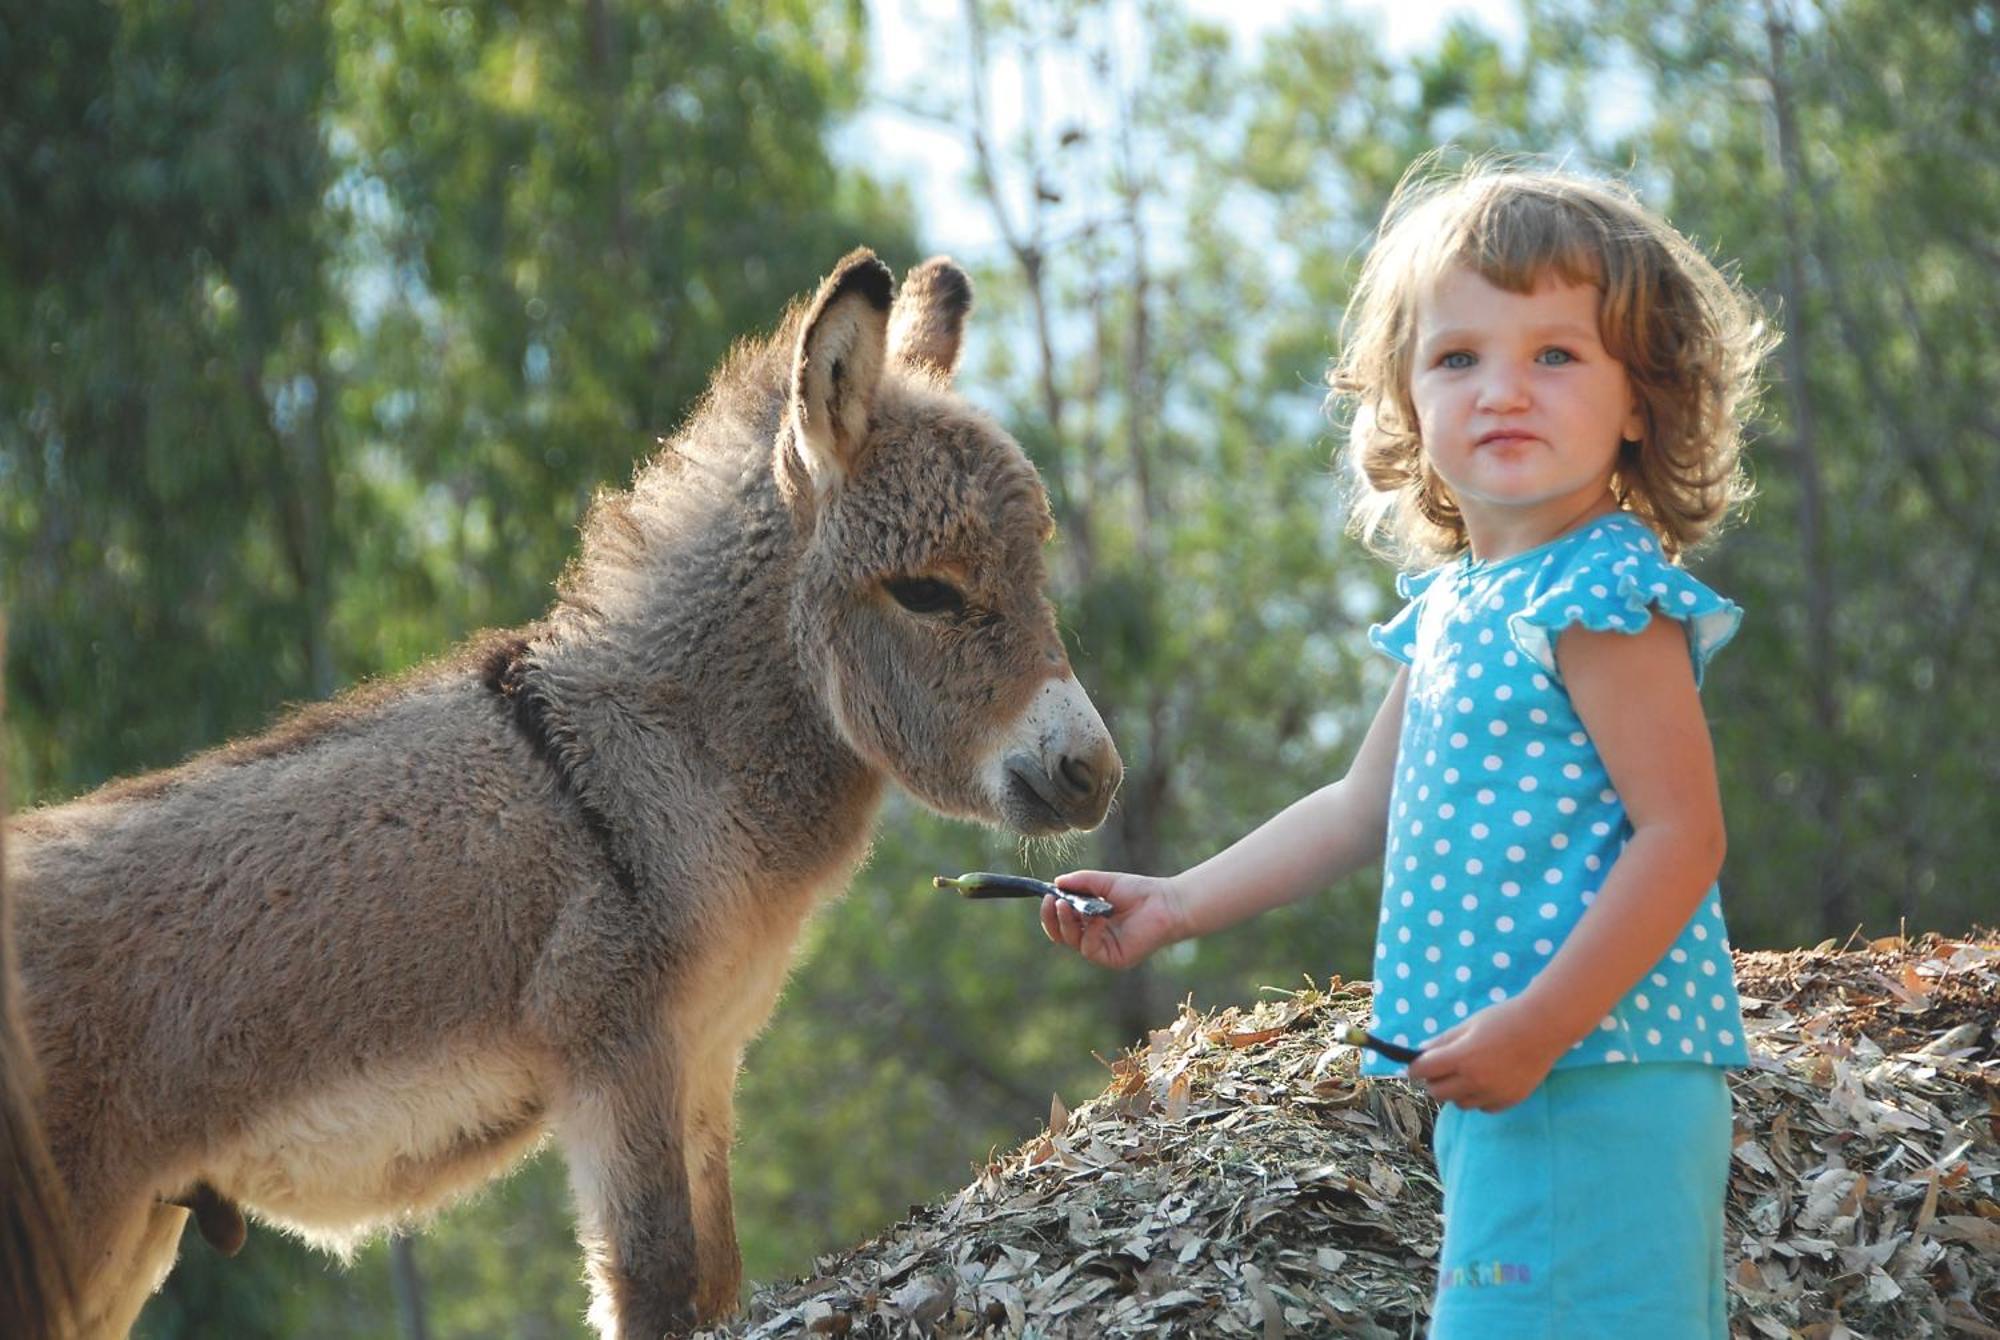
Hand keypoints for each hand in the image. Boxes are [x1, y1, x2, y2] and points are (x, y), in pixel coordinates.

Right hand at [1040, 870, 1186, 970]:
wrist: (1166, 903)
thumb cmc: (1139, 892)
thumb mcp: (1104, 882)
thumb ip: (1080, 882)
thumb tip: (1055, 883)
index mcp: (1090, 921)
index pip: (1062, 923)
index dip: (1051, 913)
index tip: (1048, 896)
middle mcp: (1094, 937)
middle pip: (1062, 935)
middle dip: (1053, 919)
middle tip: (1053, 902)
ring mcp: (1103, 950)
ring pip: (1073, 942)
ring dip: (1068, 923)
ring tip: (1069, 905)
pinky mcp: (1113, 959)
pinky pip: (1090, 949)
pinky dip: (1090, 932)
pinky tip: (1096, 917)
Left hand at [1405, 995, 1568, 1111]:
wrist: (1544, 1028)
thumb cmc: (1504, 1019)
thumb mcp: (1469, 1025)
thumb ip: (1443, 1041)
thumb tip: (1421, 1051)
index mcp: (1461, 1058)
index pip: (1423, 1071)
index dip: (1416, 1067)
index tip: (1416, 1065)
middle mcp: (1475, 1080)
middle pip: (1438, 1093)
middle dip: (1434, 1081)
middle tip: (1441, 1069)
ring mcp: (1493, 1093)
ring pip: (1460, 1104)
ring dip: (1456, 1091)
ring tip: (1468, 1073)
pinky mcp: (1509, 1101)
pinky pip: (1483, 1107)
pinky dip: (1478, 1097)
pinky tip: (1487, 1080)